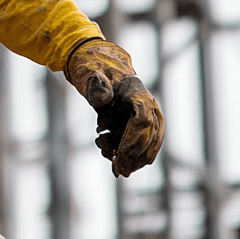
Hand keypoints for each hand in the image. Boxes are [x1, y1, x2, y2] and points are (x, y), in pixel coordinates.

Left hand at [65, 39, 163, 176]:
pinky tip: (111, 157)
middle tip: (119, 171)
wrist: (96, 67)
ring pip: (149, 143)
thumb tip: (104, 99)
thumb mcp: (88, 75)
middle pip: (151, 136)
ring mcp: (146, 115)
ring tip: (112, 165)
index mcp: (138, 92)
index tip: (119, 156)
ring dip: (132, 158)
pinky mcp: (139, 124)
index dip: (134, 140)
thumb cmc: (92, 69)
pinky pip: (140, 144)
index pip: (143, 121)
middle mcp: (148, 105)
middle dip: (135, 156)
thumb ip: (95, 86)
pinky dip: (128, 155)